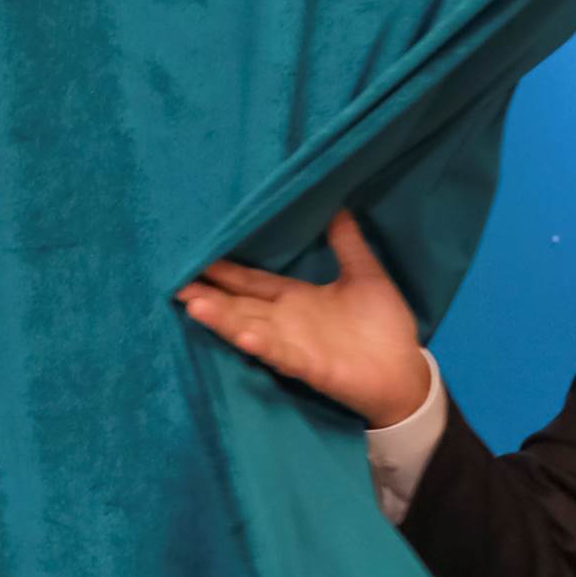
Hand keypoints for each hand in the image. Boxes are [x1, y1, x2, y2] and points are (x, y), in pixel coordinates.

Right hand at [175, 210, 429, 427]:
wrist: (405, 372)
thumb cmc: (383, 326)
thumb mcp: (365, 275)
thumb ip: (347, 243)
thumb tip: (339, 204)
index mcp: (295, 298)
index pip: (251, 281)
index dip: (223, 269)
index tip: (192, 253)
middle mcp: (286, 321)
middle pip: (239, 305)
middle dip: (207, 294)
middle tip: (170, 280)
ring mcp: (294, 345)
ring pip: (250, 328)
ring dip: (224, 319)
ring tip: (194, 305)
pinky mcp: (310, 366)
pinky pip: (282, 355)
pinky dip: (264, 346)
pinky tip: (246, 336)